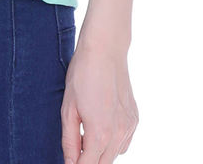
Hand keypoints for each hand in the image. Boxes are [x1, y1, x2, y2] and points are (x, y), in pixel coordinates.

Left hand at [60, 39, 138, 162]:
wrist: (105, 50)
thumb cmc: (82, 75)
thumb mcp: (68, 109)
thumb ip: (70, 141)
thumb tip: (70, 163)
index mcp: (100, 134)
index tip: (69, 160)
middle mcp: (119, 135)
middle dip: (88, 160)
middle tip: (76, 146)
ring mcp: (130, 127)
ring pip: (114, 155)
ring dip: (100, 152)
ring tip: (87, 131)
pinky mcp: (135, 119)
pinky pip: (124, 143)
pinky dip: (113, 142)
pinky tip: (102, 125)